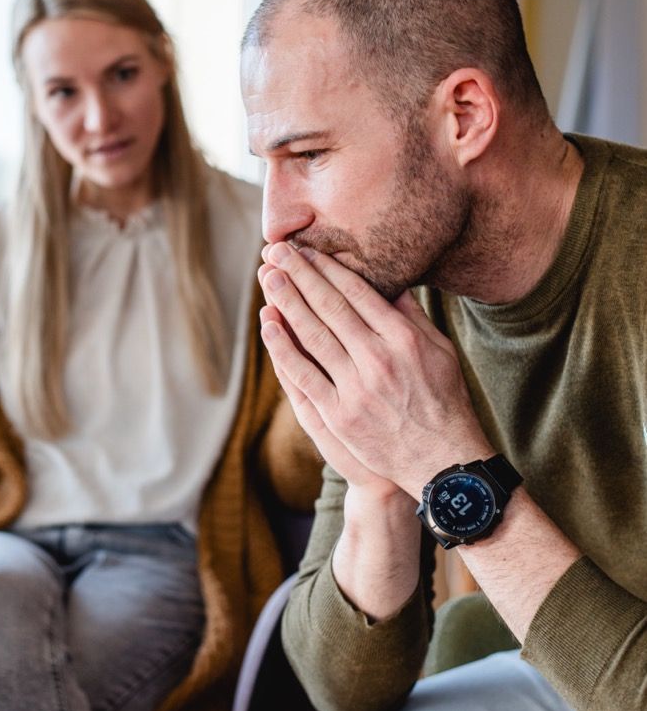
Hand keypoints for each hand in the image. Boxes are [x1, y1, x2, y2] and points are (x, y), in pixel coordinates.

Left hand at [258, 242, 493, 495]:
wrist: (443, 462)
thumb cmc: (444, 400)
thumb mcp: (440, 351)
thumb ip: (411, 316)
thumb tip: (389, 279)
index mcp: (403, 339)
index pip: (358, 293)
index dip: (328, 268)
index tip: (308, 249)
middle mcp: (379, 360)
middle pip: (331, 308)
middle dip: (301, 275)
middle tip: (277, 250)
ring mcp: (356, 389)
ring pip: (313, 336)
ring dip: (286, 303)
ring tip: (267, 276)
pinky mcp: (339, 416)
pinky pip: (303, 375)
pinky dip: (283, 348)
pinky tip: (268, 323)